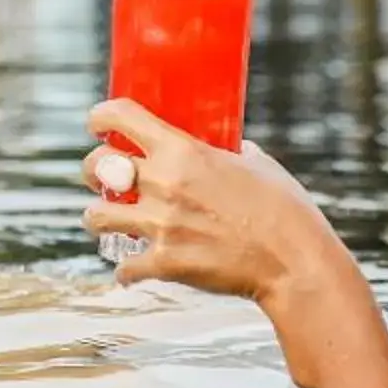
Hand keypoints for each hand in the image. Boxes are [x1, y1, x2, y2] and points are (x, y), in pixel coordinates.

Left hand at [81, 100, 339, 301]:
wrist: (294, 260)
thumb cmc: (283, 207)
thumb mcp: (255, 161)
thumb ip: (227, 151)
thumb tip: (223, 146)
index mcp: (183, 149)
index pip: (120, 117)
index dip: (101, 118)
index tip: (98, 124)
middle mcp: (163, 182)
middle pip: (96, 166)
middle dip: (93, 171)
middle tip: (103, 179)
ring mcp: (160, 224)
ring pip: (95, 217)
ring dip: (99, 218)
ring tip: (109, 221)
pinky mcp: (164, 263)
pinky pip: (123, 267)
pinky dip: (126, 270)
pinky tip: (134, 269)